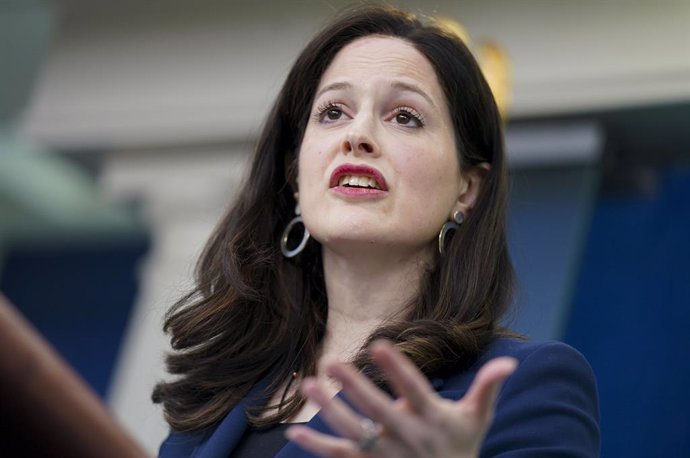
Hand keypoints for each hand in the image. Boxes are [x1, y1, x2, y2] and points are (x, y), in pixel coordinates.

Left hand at [285, 340, 516, 457]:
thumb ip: (488, 388)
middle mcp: (408, 437)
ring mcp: (386, 455)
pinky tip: (295, 430)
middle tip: (332, 363)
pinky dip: (318, 445)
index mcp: (433, 419)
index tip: (378, 345)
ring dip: (328, 411)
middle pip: (379, 411)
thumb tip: (510, 361)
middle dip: (355, 388)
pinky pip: (340, 457)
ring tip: (308, 385)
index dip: (397, 368)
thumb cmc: (462, 446)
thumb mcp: (479, 418)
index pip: (414, 390)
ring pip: (354, 433)